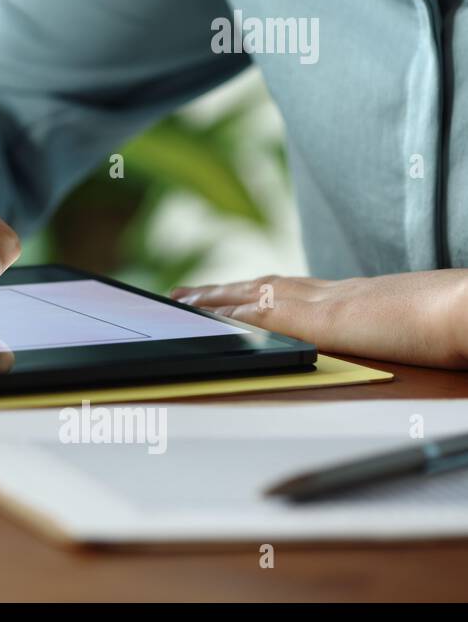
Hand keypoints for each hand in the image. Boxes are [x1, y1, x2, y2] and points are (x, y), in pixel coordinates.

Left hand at [171, 270, 467, 367]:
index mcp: (356, 296)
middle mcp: (335, 292)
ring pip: (255, 294)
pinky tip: (206, 319)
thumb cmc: (456, 319)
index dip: (258, 290)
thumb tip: (397, 334)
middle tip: (182, 294)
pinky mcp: (323, 320)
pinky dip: (232, 315)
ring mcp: (327, 303)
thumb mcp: (417, 325)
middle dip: (222, 292)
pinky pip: (264, 315)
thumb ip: (392, 327)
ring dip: (215, 298)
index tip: (230, 292)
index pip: (294, 288)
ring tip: (181, 302)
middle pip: (265, 286)